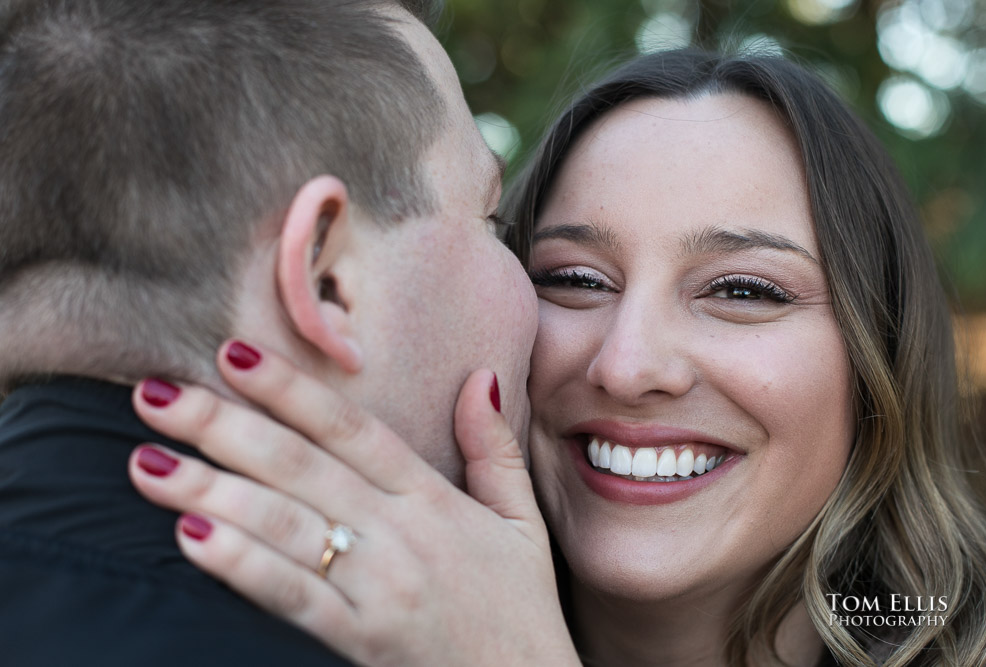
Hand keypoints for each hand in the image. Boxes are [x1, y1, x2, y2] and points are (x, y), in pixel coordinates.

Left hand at [128, 340, 579, 666]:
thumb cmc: (520, 607)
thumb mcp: (522, 522)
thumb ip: (496, 449)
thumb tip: (481, 379)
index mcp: (433, 499)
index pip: (352, 429)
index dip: (292, 389)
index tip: (235, 355)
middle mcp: (400, 534)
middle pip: (300, 467)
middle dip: (223, 426)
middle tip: (155, 394)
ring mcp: (378, 587)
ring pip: (285, 525)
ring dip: (211, 490)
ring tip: (148, 462)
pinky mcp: (362, 639)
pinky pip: (293, 597)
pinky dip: (242, 566)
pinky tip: (192, 538)